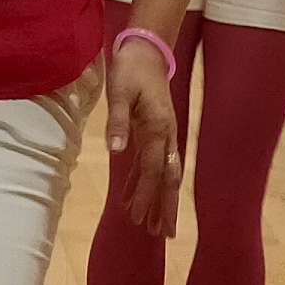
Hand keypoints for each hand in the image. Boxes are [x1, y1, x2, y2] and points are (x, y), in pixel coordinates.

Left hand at [107, 38, 184, 237]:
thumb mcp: (119, 90)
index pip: (153, 169)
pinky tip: (136, 198)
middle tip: (165, 235)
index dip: (145, 195)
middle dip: (166, 207)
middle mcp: (165, 135)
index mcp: (157, 127)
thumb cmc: (131, 68)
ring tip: (154, 227)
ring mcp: (163, 134)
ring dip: (160, 199)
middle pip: (169, 177)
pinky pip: (153, 163)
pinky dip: (146, 182)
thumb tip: (115, 149)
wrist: (148, 50)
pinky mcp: (155, 131)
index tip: (136, 217)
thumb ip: (117, 120)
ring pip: (165, 173)